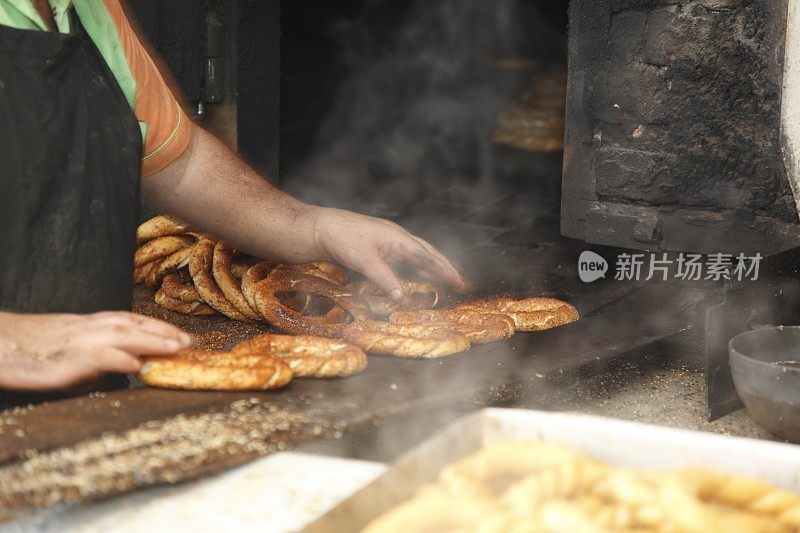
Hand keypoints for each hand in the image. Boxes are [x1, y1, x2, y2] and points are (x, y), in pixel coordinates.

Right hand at [0, 311, 190, 390]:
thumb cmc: (20, 350)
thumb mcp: (60, 353)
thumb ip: (87, 362)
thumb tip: (106, 375)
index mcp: (84, 324)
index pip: (127, 320)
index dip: (155, 326)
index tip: (178, 334)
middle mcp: (83, 328)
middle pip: (130, 324)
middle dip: (162, 331)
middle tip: (189, 342)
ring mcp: (73, 342)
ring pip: (120, 334)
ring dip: (151, 340)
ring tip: (176, 347)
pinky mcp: (61, 361)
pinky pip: (95, 356)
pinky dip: (118, 358)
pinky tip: (136, 364)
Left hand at [311, 207, 466, 299]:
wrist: (317, 228)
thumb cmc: (341, 238)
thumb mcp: (365, 261)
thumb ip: (385, 279)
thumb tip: (403, 298)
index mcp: (398, 238)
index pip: (428, 256)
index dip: (445, 270)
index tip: (460, 282)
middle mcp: (396, 238)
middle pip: (428, 252)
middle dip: (445, 268)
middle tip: (460, 282)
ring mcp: (387, 241)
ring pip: (416, 255)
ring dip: (431, 268)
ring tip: (444, 281)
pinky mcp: (376, 247)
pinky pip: (403, 259)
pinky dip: (414, 269)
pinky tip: (414, 277)